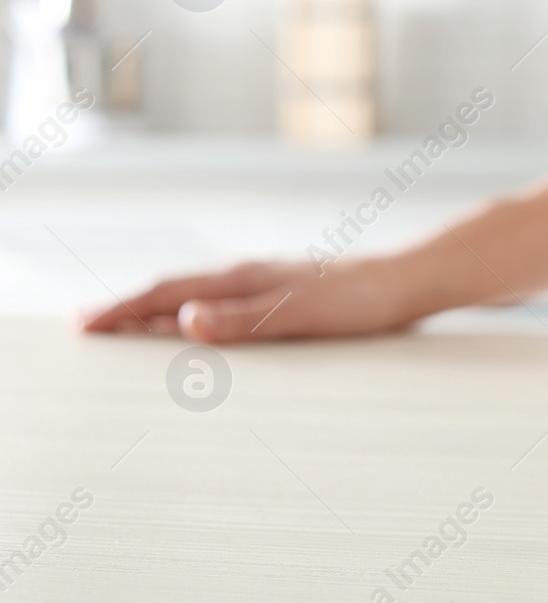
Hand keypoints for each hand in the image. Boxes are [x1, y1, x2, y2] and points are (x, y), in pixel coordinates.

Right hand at [78, 257, 418, 342]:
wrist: (409, 283)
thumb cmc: (360, 301)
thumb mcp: (298, 316)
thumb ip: (241, 321)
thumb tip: (182, 322)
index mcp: (244, 279)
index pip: (168, 294)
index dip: (123, 311)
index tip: (84, 325)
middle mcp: (251, 276)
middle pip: (176, 292)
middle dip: (131, 309)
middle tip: (90, 326)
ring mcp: (270, 283)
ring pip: (200, 297)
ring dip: (161, 311)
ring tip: (130, 326)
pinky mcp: (290, 294)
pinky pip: (227, 304)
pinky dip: (199, 315)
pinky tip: (208, 326)